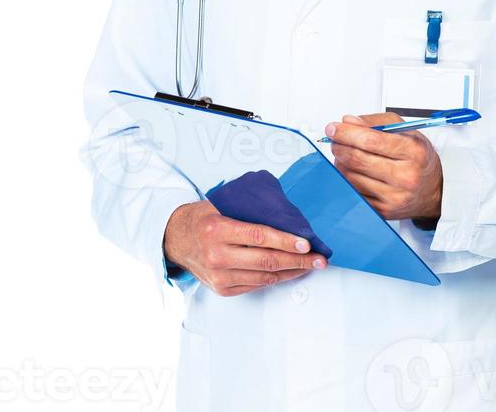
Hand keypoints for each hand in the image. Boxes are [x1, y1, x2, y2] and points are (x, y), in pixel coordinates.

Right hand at [163, 200, 327, 297]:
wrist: (176, 239)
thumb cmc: (203, 218)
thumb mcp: (221, 205)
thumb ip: (248, 209)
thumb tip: (286, 213)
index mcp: (217, 229)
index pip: (259, 236)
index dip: (285, 241)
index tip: (306, 243)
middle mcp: (217, 255)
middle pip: (266, 261)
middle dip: (298, 260)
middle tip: (320, 258)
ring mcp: (220, 276)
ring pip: (264, 277)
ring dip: (292, 272)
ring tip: (311, 266)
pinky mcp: (223, 289)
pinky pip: (256, 285)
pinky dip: (276, 279)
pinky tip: (290, 272)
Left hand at [326, 112, 442, 222]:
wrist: (433, 189)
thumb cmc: (417, 157)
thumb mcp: (405, 130)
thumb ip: (376, 122)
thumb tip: (348, 121)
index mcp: (413, 152)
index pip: (371, 141)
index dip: (347, 133)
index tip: (333, 128)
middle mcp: (405, 176)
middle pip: (358, 159)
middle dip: (339, 146)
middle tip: (334, 140)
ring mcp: (394, 197)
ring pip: (351, 177)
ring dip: (340, 162)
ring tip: (344, 154)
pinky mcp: (383, 211)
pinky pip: (354, 192)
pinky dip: (346, 179)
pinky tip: (351, 170)